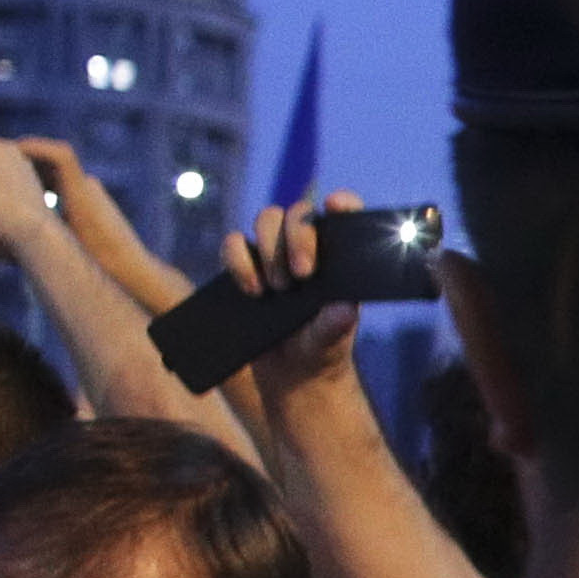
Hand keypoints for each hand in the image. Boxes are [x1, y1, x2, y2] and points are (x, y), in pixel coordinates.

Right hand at [225, 193, 364, 406]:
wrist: (291, 374)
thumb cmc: (322, 350)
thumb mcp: (332, 341)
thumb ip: (336, 325)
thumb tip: (345, 308)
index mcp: (339, 257)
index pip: (344, 216)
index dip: (343, 203)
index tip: (336, 206)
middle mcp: (307, 247)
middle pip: (298, 213)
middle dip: (298, 237)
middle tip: (302, 275)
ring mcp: (274, 254)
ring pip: (266, 219)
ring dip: (269, 248)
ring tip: (277, 289)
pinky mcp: (245, 267)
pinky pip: (233, 244)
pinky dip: (238, 261)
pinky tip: (253, 291)